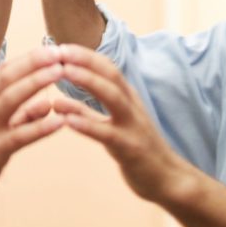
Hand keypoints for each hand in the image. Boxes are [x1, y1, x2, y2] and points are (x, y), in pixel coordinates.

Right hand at [0, 46, 66, 211]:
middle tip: (60, 50)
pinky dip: (40, 127)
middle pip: (8, 77)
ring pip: (11, 99)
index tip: (54, 48)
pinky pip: (18, 136)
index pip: (6, 71)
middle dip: (34, 61)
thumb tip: (46, 104)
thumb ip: (21, 116)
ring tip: (60, 72)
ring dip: (36, 83)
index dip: (30, 58)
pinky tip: (60, 122)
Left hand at [52, 44, 193, 204]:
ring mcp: (133, 126)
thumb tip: (58, 101)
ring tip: (63, 72)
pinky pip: (107, 133)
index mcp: (127, 99)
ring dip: (88, 81)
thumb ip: (85, 113)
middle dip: (85, 60)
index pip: (107, 67)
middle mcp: (132, 107)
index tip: (60, 46)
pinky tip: (66, 119)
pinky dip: (86, 124)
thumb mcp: (110, 127)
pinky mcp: (130, 148)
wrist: (167, 180)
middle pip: (110, 74)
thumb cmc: (136, 151)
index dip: (84, 55)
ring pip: (112, 96)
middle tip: (58, 50)